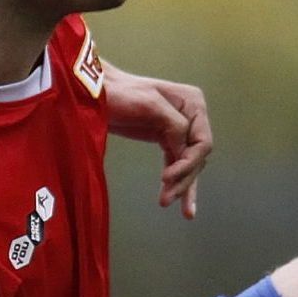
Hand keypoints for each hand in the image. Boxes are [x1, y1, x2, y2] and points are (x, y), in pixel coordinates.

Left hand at [105, 68, 212, 218]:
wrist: (94, 93)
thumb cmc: (120, 93)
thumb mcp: (149, 104)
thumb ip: (173, 124)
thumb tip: (185, 152)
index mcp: (192, 103)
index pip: (202, 142)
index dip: (188, 164)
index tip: (167, 178)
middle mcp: (191, 115)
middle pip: (196, 156)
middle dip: (183, 179)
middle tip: (166, 200)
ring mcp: (179, 128)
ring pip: (186, 163)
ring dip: (179, 185)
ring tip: (166, 203)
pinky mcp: (165, 138)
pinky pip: (175, 163)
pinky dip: (174, 180)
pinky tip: (171, 198)